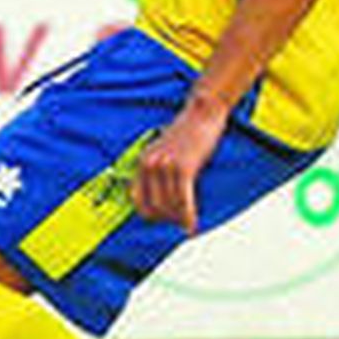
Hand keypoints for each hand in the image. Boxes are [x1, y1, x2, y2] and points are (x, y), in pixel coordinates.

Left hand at [132, 102, 228, 232]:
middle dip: (167, 219)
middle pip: (153, 207)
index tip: (163, 220)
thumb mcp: (164, 152)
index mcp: (142, 161)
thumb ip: (158, 172)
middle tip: (179, 223)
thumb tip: (162, 202)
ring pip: (168, 207)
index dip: (149, 214)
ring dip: (179, 220)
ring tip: (188, 223)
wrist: (202, 113)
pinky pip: (183, 201)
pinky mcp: (183, 168)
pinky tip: (192, 225)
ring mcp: (165, 166)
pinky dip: (188, 217)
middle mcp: (150, 164)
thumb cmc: (187, 135)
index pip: (136, 199)